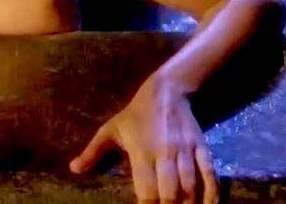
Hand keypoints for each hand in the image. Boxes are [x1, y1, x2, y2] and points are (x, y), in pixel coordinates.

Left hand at [70, 79, 217, 202]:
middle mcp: (165, 153)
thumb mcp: (111, 130)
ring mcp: (185, 151)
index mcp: (141, 152)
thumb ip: (93, 152)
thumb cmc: (135, 114)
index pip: (146, 190)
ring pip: (190, 186)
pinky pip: (210, 174)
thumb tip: (74, 169)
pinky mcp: (201, 147)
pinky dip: (211, 193)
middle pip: (169, 192)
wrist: (166, 91)